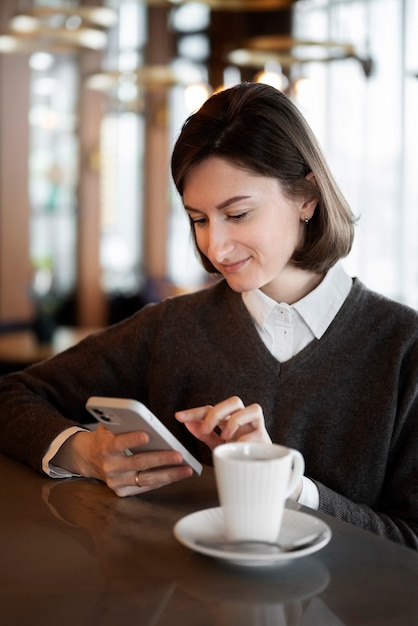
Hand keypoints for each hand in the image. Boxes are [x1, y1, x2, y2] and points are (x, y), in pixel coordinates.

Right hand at [52, 424, 192, 496]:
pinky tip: (177, 474)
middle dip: (161, 458)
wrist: (90, 459)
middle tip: (179, 455)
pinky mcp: (122, 492)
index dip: (132, 439)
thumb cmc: (106, 438)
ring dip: (168, 474)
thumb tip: (138, 414)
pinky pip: (146, 487)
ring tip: (186, 469)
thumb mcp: (107, 427)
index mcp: (105, 448)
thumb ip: (120, 422)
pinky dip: (163, 481)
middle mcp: (110, 467)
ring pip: (146, 479)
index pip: (119, 443)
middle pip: (138, 463)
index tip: (147, 435)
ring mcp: (116, 482)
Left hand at [175, 396, 270, 449]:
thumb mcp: (218, 445)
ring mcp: (257, 428)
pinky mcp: (266, 440)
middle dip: (217, 413)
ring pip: (253, 409)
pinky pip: (258, 433)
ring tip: (225, 437)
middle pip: (234, 401)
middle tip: (205, 429)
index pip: (212, 409)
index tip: (179, 417)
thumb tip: (188, 423)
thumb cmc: (239, 455)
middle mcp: (244, 419)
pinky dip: (245, 439)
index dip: (195, 412)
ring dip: (235, 421)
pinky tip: (238, 448)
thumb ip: (205, 434)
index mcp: (230, 419)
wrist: (259, 473)